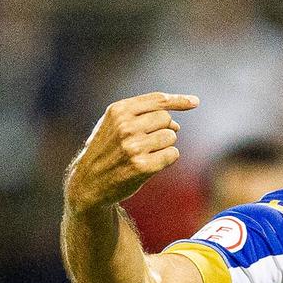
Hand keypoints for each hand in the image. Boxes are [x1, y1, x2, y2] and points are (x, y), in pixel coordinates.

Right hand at [64, 93, 198, 212]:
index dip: (179, 100)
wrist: (88, 182)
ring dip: (165, 145)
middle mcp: (125, 126)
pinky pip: (172, 154)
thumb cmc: (106, 150)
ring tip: (145, 154)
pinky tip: (151, 164)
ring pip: (171, 137)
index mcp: (118, 111)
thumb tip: (176, 123)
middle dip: (164, 129)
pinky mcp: (142, 166)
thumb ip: (141, 115)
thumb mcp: (114, 124)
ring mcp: (134, 147)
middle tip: (149, 141)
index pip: (157, 100)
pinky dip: (167, 158)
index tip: (195, 102)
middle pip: (166, 119)